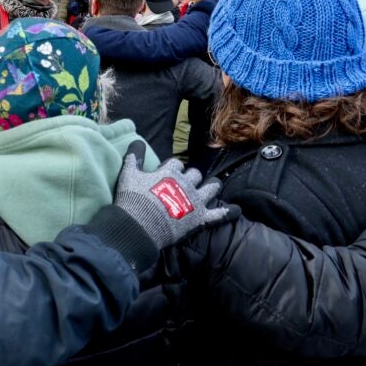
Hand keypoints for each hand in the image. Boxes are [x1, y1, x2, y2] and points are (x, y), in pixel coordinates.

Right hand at [113, 141, 236, 250]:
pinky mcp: (200, 218)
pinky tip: (237, 210)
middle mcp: (186, 183)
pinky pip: (219, 214)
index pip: (176, 163)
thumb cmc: (132, 199)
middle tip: (185, 184)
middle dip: (191, 177)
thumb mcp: (128, 174)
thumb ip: (134, 156)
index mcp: (170, 172)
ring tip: (213, 186)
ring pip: (210, 188)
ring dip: (212, 186)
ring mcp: (195, 200)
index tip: (165, 173)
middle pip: (195, 174)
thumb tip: (136, 140)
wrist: (140, 225)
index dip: (171, 167)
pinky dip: (228, 212)